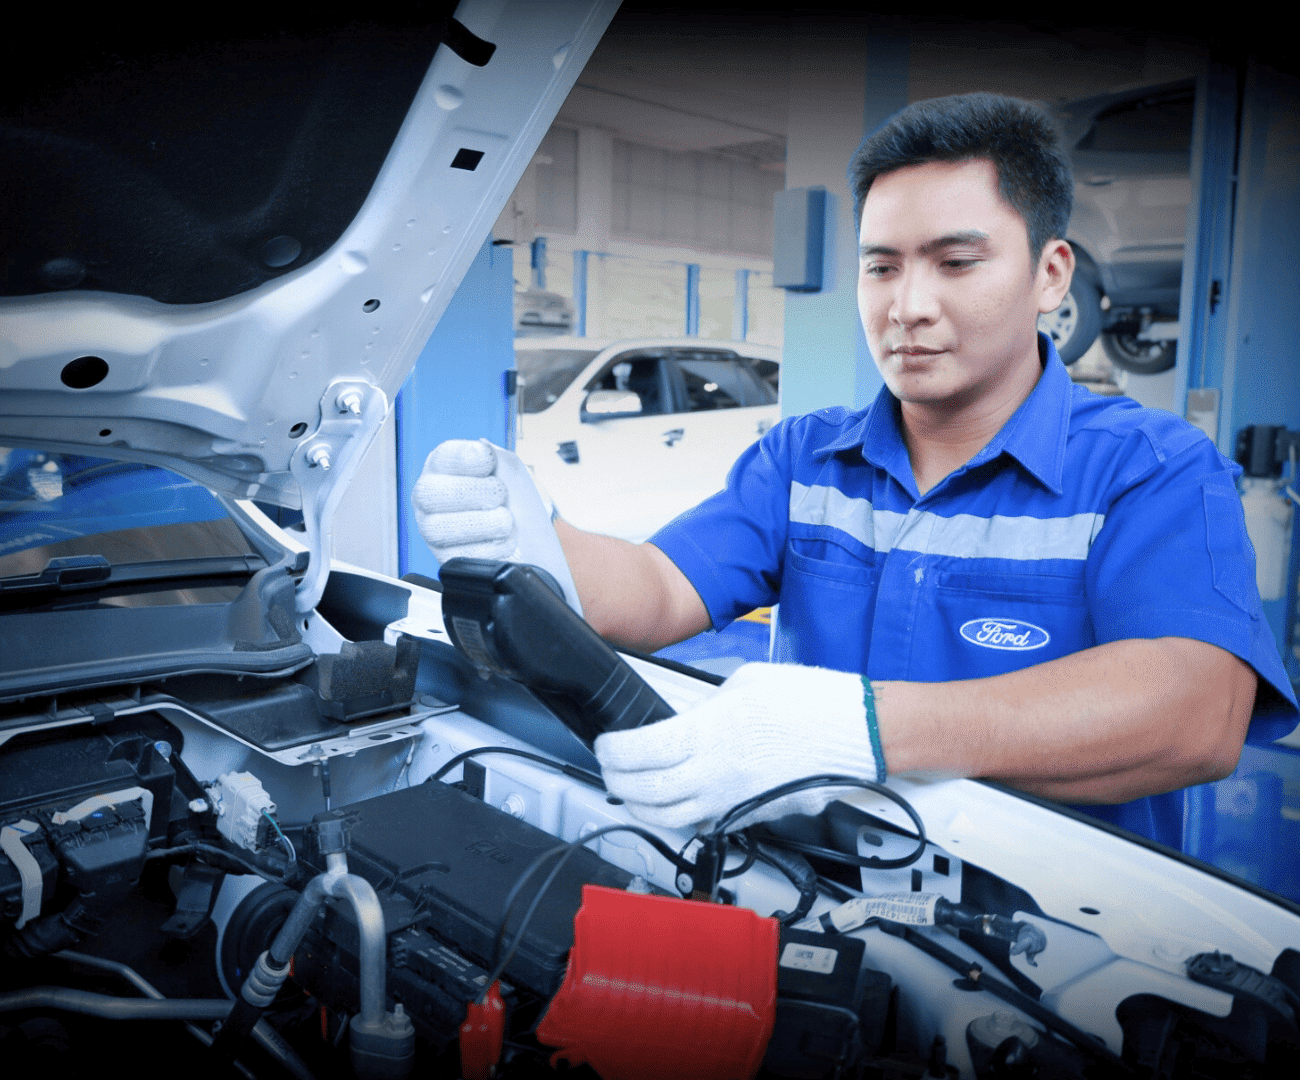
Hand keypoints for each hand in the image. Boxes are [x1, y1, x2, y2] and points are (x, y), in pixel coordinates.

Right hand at [411, 439, 581, 613]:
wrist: (536, 545)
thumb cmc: (519, 504)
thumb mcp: (513, 473)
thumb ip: (498, 457)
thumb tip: (482, 447)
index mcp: (444, 468)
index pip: (441, 458)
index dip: (467, 459)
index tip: (489, 463)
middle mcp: (430, 498)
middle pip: (429, 493)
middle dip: (473, 492)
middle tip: (499, 495)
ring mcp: (433, 530)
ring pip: (438, 528)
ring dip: (484, 523)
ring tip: (506, 521)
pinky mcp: (445, 560)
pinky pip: (457, 556)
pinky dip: (490, 548)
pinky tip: (503, 541)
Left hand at [594, 662, 884, 829]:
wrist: (858, 733)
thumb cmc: (813, 702)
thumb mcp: (746, 684)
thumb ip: (708, 706)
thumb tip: (689, 719)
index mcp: (709, 734)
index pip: (639, 753)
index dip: (612, 751)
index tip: (605, 745)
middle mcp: (716, 773)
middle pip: (646, 792)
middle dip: (618, 781)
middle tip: (611, 768)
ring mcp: (733, 800)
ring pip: (669, 819)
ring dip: (643, 808)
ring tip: (632, 793)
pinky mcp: (752, 815)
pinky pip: (705, 823)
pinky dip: (682, 818)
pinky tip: (677, 804)